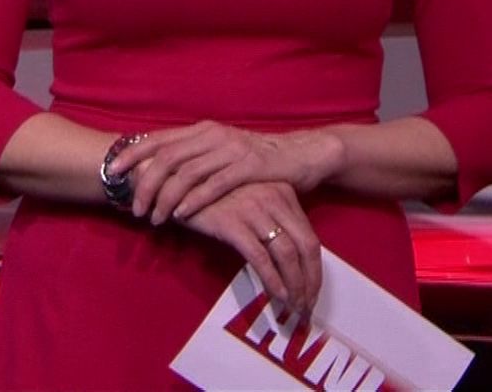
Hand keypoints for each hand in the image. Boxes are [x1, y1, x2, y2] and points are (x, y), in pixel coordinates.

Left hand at [111, 121, 344, 225]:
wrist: (302, 155)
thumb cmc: (257, 160)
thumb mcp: (221, 153)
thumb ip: (194, 158)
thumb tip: (159, 172)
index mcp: (202, 130)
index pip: (159, 138)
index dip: (134, 153)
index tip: (113, 170)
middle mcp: (213, 135)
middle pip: (168, 157)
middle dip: (146, 184)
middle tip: (135, 209)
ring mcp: (232, 149)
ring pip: (187, 173)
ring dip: (166, 198)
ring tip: (155, 219)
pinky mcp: (250, 166)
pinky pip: (215, 184)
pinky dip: (195, 200)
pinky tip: (182, 214)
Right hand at [178, 180, 322, 317]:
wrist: (177, 183)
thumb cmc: (215, 196)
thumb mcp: (252, 201)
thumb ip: (272, 221)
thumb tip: (290, 259)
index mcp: (283, 193)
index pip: (310, 237)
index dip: (315, 270)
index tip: (312, 292)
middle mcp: (274, 198)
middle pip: (306, 246)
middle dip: (310, 282)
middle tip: (306, 307)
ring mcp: (254, 210)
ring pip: (287, 254)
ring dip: (294, 286)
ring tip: (292, 308)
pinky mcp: (233, 223)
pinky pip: (260, 257)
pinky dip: (272, 280)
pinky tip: (276, 296)